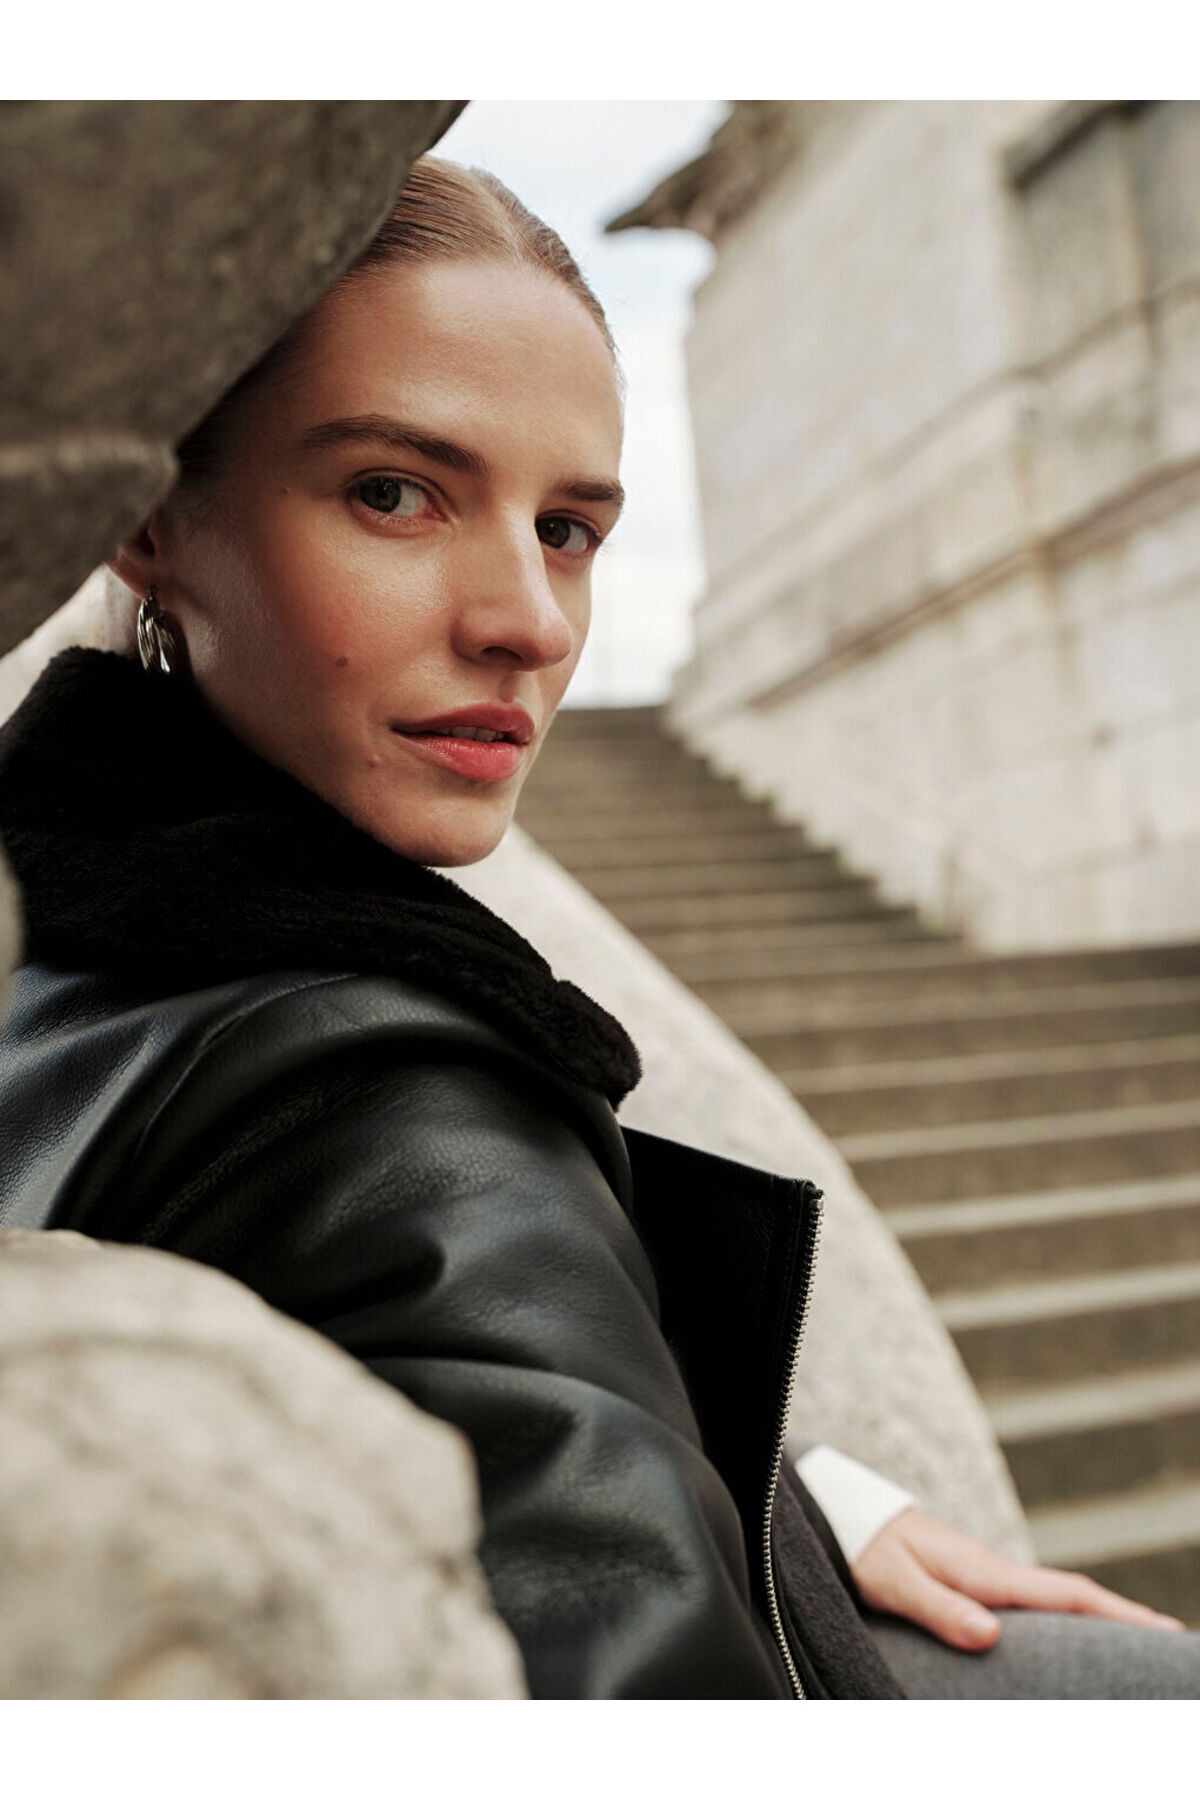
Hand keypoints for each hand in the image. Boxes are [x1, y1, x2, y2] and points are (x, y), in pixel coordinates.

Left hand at [851, 1506, 1185, 1650]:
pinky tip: (1067, 1638)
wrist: (845, 1512)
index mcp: (984, 1571)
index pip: (1063, 1594)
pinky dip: (1061, 1617)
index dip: (1115, 1614)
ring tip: (1137, 1649)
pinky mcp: (971, 1582)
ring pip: (1052, 1600)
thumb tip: (991, 1636)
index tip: (1163, 1629)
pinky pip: (1029, 1604)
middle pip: (1071, 1597)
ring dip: (1096, 1619)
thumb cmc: (867, 1547)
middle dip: (1122, 1618)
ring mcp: (985, 1576)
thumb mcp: (895, 1582)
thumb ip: (939, 1608)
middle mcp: (993, 1572)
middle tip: (1171, 1643)